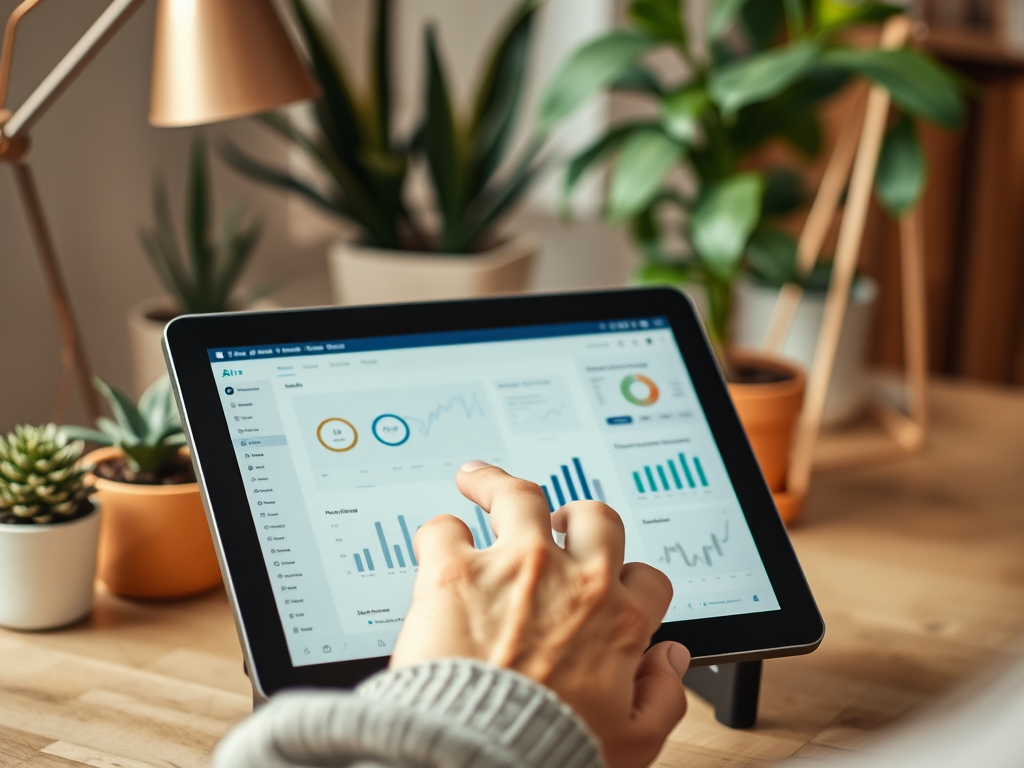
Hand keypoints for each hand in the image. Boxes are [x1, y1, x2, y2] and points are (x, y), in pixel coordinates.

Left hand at [391, 461, 689, 767]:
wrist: (475, 758)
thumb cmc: (549, 752)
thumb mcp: (633, 742)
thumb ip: (663, 696)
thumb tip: (672, 658)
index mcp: (616, 619)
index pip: (645, 576)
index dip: (632, 582)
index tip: (613, 587)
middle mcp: (571, 580)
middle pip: (593, 516)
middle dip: (580, 516)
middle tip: (559, 521)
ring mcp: (514, 567)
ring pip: (520, 495)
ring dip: (501, 483)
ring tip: (480, 478)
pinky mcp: (455, 570)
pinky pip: (445, 528)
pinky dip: (440, 533)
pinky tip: (437, 543)